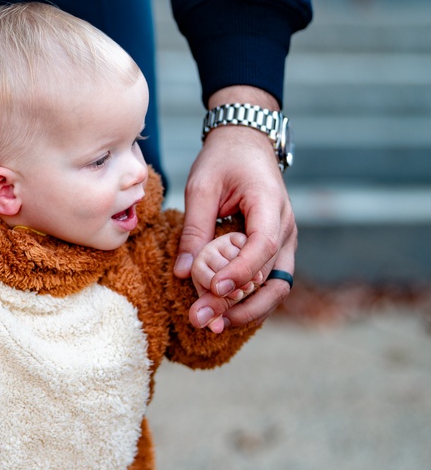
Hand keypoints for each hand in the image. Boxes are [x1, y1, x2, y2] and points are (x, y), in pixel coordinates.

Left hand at [174, 85, 295, 328]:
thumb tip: (184, 273)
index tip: (215, 290)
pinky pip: (269, 284)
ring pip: (277, 288)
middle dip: (239, 304)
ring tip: (214, 325)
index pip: (264, 246)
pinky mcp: (276, 252)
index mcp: (270, 204)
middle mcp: (286, 227)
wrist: (246, 144)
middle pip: (272, 277)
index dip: (241, 272)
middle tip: (206, 321)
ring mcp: (285, 242)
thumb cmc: (224, 160)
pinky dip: (249, 302)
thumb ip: (195, 229)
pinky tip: (223, 314)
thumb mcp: (201, 186)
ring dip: (248, 311)